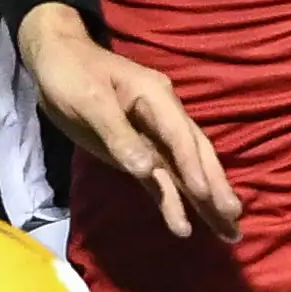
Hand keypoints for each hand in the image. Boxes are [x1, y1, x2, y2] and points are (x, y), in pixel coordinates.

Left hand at [18, 6, 241, 242]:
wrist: (56, 60)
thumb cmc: (72, 75)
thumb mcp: (90, 101)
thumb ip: (118, 135)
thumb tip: (147, 170)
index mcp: (155, 98)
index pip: (181, 137)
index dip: (194, 167)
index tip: (207, 196)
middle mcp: (163, 118)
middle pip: (196, 155)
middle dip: (216, 186)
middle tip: (234, 217)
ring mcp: (153, 137)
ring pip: (185, 172)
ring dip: (205, 201)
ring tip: (229, 231)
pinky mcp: (138, 154)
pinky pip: (161, 180)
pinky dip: (174, 202)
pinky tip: (185, 227)